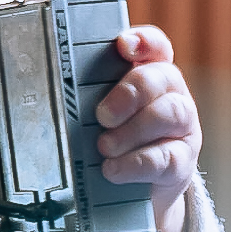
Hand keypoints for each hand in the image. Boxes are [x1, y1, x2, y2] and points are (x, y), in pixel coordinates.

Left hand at [95, 27, 201, 231]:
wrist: (137, 190)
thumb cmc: (113, 139)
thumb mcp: (100, 113)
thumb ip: (86, 95)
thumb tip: (47, 89)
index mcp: (150, 73)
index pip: (155, 46)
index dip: (143, 41)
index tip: (123, 45)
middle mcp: (171, 94)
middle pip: (161, 78)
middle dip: (129, 93)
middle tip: (101, 115)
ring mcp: (182, 127)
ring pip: (170, 114)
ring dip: (131, 130)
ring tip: (103, 147)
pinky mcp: (182, 161)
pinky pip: (167, 157)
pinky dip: (135, 163)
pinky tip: (113, 169)